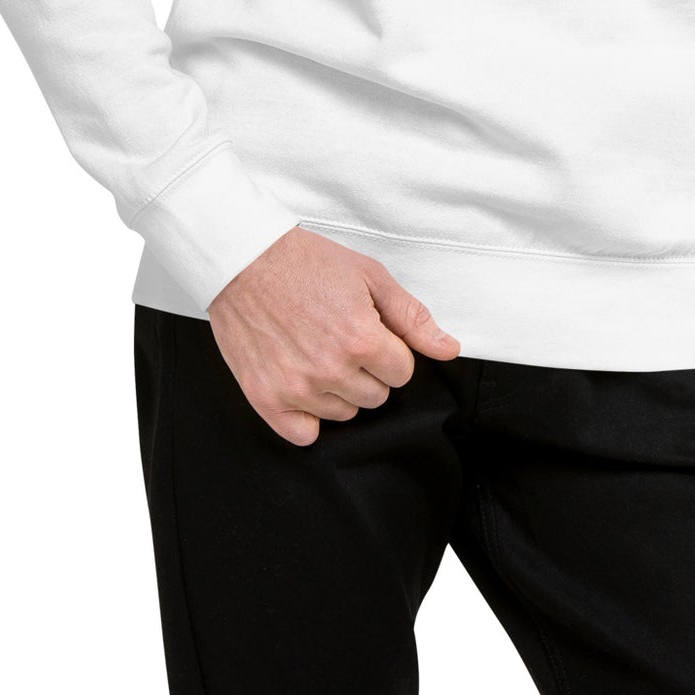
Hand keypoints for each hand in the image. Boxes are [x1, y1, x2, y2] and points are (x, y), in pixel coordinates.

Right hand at [206, 226, 462, 444]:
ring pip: (344, 414)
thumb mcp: (369, 276)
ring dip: (338, 389)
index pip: (402, 373)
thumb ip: (412, 318)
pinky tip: (301, 381)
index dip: (389, 350)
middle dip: (366, 369)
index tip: (368, 330)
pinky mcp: (266, 400)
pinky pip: (304, 434)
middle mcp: (330, 370)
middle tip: (340, 336)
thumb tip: (449, 349)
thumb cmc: (307, 262)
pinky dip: (307, 415)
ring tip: (316, 349)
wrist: (244, 259)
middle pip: (376, 396)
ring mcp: (297, 389)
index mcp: (361, 339)